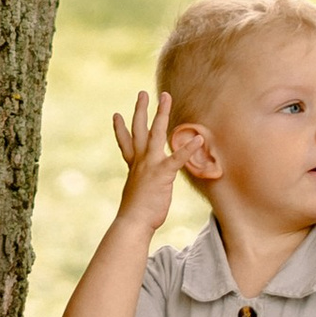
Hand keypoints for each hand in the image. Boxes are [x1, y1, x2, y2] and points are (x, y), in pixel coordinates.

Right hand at [112, 88, 179, 232]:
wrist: (132, 222)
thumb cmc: (136, 214)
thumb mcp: (137, 194)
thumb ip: (141, 185)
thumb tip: (142, 188)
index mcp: (134, 166)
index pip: (126, 143)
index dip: (120, 128)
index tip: (116, 115)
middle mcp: (140, 161)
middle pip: (139, 129)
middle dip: (141, 109)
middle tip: (142, 93)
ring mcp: (150, 165)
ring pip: (156, 133)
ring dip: (161, 113)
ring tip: (166, 97)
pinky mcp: (162, 174)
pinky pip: (177, 158)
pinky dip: (188, 148)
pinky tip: (199, 139)